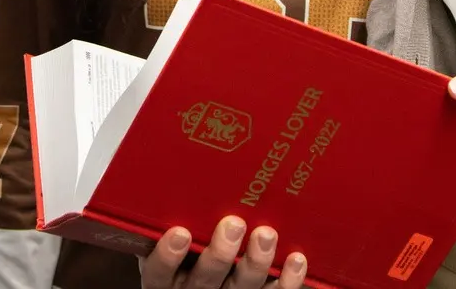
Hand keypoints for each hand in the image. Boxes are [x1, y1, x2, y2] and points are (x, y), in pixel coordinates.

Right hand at [139, 216, 307, 288]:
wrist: (209, 281)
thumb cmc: (185, 248)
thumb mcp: (166, 237)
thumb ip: (166, 218)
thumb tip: (161, 177)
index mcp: (165, 278)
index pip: (159, 272)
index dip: (168, 256)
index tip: (181, 232)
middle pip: (204, 281)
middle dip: (221, 255)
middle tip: (233, 224)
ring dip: (256, 263)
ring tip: (266, 234)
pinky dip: (286, 281)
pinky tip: (296, 260)